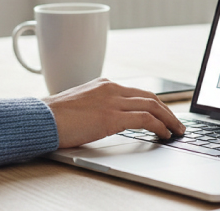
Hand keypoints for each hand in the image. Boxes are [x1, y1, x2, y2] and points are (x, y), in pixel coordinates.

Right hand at [42, 78, 185, 148]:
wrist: (41, 119)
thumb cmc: (54, 117)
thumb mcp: (80, 106)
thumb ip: (96, 107)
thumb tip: (106, 120)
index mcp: (103, 84)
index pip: (137, 92)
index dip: (155, 104)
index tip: (163, 113)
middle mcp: (111, 88)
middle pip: (150, 97)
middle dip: (168, 111)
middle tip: (177, 123)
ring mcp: (112, 101)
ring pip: (153, 106)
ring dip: (169, 120)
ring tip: (177, 131)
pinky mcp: (112, 117)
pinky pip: (145, 120)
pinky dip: (159, 127)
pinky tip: (164, 135)